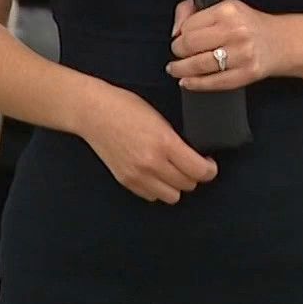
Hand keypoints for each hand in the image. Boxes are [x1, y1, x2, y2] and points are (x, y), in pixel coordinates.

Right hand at [78, 85, 217, 203]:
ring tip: (172, 170)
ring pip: (172, 197)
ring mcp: (137, 175)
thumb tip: (194, 156)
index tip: (208, 162)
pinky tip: (155, 173)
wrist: (92, 112)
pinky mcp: (125, 181)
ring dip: (176, 185)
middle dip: (194, 175)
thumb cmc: (124, 106)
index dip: (210, 168)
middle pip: (188, 185)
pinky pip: (152, 196)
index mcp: (164, 143)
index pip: (200, 171)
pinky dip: (157, 188)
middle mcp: (152, 163)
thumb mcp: (160, 118)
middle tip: (190, 163)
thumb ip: (177, 140)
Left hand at [166, 0, 280, 90]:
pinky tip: (187, 82)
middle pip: (190, 45)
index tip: (180, 38)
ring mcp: (242, 54)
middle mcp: (236, 31)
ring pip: (199, 65)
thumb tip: (175, 31)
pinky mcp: (247, 73)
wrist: (281, 42)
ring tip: (176, 69)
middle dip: (178, 52)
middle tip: (178, 53)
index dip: (179, 34)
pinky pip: (214, 82)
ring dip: (181, 69)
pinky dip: (195, 84)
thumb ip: (192, 10)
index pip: (188, 26)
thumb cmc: (248, 24)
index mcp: (228, 11)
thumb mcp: (223, 6)